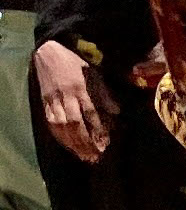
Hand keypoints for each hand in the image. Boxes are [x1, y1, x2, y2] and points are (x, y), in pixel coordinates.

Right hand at [32, 38, 109, 162]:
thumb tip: (117, 112)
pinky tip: (67, 145)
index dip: (98, 130)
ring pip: (61, 125)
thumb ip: (105, 94)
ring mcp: (53, 99)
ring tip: (83, 156)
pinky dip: (58, 135)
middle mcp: (66, 95)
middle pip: (75, 122)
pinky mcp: (44, 101)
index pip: (90, 113)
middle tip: (94, 157)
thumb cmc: (75, 64)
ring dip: (72, 142)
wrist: (47, 52)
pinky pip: (50, 121)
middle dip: (85, 142)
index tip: (105, 144)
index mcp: (81, 88)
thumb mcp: (94, 75)